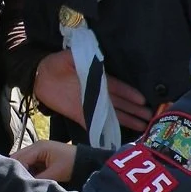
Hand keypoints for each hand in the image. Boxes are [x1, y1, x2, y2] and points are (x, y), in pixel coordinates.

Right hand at [11, 139, 75, 182]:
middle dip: (16, 170)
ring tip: (22, 182)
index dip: (16, 171)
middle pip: (18, 158)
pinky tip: (29, 180)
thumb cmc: (71, 164)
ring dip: (22, 171)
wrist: (86, 161)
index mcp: (38, 148)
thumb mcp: (54, 173)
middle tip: (16, 183)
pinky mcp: (42, 157)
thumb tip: (25, 184)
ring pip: (23, 161)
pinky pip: (30, 163)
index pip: (19, 159)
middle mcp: (36, 147)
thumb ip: (38, 179)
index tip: (15, 183)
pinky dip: (29, 171)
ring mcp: (39, 151)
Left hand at [34, 49, 150, 130]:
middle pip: (120, 103)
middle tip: (150, 116)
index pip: (118, 88)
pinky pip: (95, 124)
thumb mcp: (71, 56)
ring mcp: (89, 105)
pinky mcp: (80, 115)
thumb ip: (85, 57)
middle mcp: (96, 94)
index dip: (130, 94)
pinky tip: (118, 135)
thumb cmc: (55, 63)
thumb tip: (99, 58)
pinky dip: (105, 130)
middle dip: (135, 109)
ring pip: (113, 114)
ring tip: (143, 125)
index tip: (143, 100)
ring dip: (127, 119)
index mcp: (96, 79)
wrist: (39, 77)